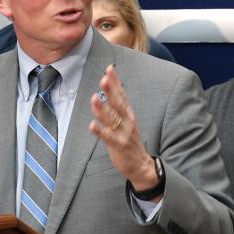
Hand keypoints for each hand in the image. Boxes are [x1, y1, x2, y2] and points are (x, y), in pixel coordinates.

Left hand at [88, 65, 157, 191]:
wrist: (141, 164)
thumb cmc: (129, 141)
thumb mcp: (126, 121)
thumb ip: (116, 107)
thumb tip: (108, 90)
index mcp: (128, 114)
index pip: (121, 94)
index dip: (115, 82)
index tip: (109, 69)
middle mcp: (127, 121)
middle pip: (118, 103)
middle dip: (111, 91)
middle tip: (103, 78)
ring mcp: (123, 133)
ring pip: (112, 119)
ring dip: (103, 108)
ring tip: (94, 98)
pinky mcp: (119, 145)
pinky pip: (108, 137)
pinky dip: (100, 131)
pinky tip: (92, 125)